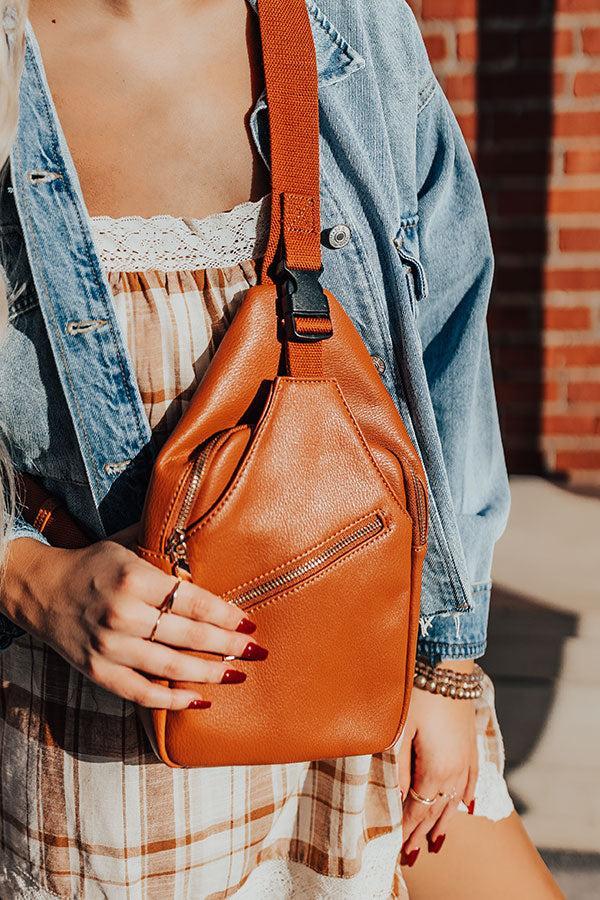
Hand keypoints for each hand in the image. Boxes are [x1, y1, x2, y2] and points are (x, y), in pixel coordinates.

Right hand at [3, 537, 266, 708]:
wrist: (42, 590)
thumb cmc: (96, 565)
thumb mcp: (129, 546)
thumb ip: (166, 550)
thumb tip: (211, 541)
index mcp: (134, 578)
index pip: (193, 601)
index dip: (226, 614)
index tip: (249, 622)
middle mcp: (122, 614)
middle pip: (188, 636)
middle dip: (228, 645)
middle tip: (257, 651)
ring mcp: (109, 646)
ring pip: (170, 667)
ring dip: (210, 673)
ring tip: (238, 675)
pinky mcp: (98, 671)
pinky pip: (141, 693)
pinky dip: (173, 700)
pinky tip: (200, 700)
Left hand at [397, 661, 478, 862]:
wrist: (447, 665)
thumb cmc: (417, 694)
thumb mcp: (401, 730)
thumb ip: (400, 768)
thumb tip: (399, 798)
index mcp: (436, 771)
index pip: (418, 811)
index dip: (406, 831)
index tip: (398, 849)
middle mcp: (456, 771)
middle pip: (437, 811)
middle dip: (422, 833)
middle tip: (412, 855)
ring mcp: (466, 758)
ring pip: (455, 800)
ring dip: (443, 822)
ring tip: (436, 843)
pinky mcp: (470, 744)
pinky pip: (471, 779)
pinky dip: (466, 796)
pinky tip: (465, 806)